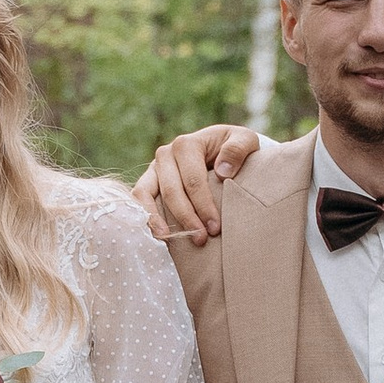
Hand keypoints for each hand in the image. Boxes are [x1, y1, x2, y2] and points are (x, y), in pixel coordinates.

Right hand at [133, 122, 260, 240]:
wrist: (219, 149)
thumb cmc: (233, 148)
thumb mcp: (245, 141)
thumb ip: (238, 150)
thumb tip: (222, 172)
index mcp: (186, 144)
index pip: (193, 180)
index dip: (203, 206)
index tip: (215, 228)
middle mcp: (165, 154)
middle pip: (171, 191)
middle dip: (186, 218)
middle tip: (200, 239)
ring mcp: (153, 169)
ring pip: (146, 195)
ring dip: (157, 220)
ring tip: (168, 241)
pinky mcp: (148, 183)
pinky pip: (138, 200)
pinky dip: (144, 217)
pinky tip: (156, 235)